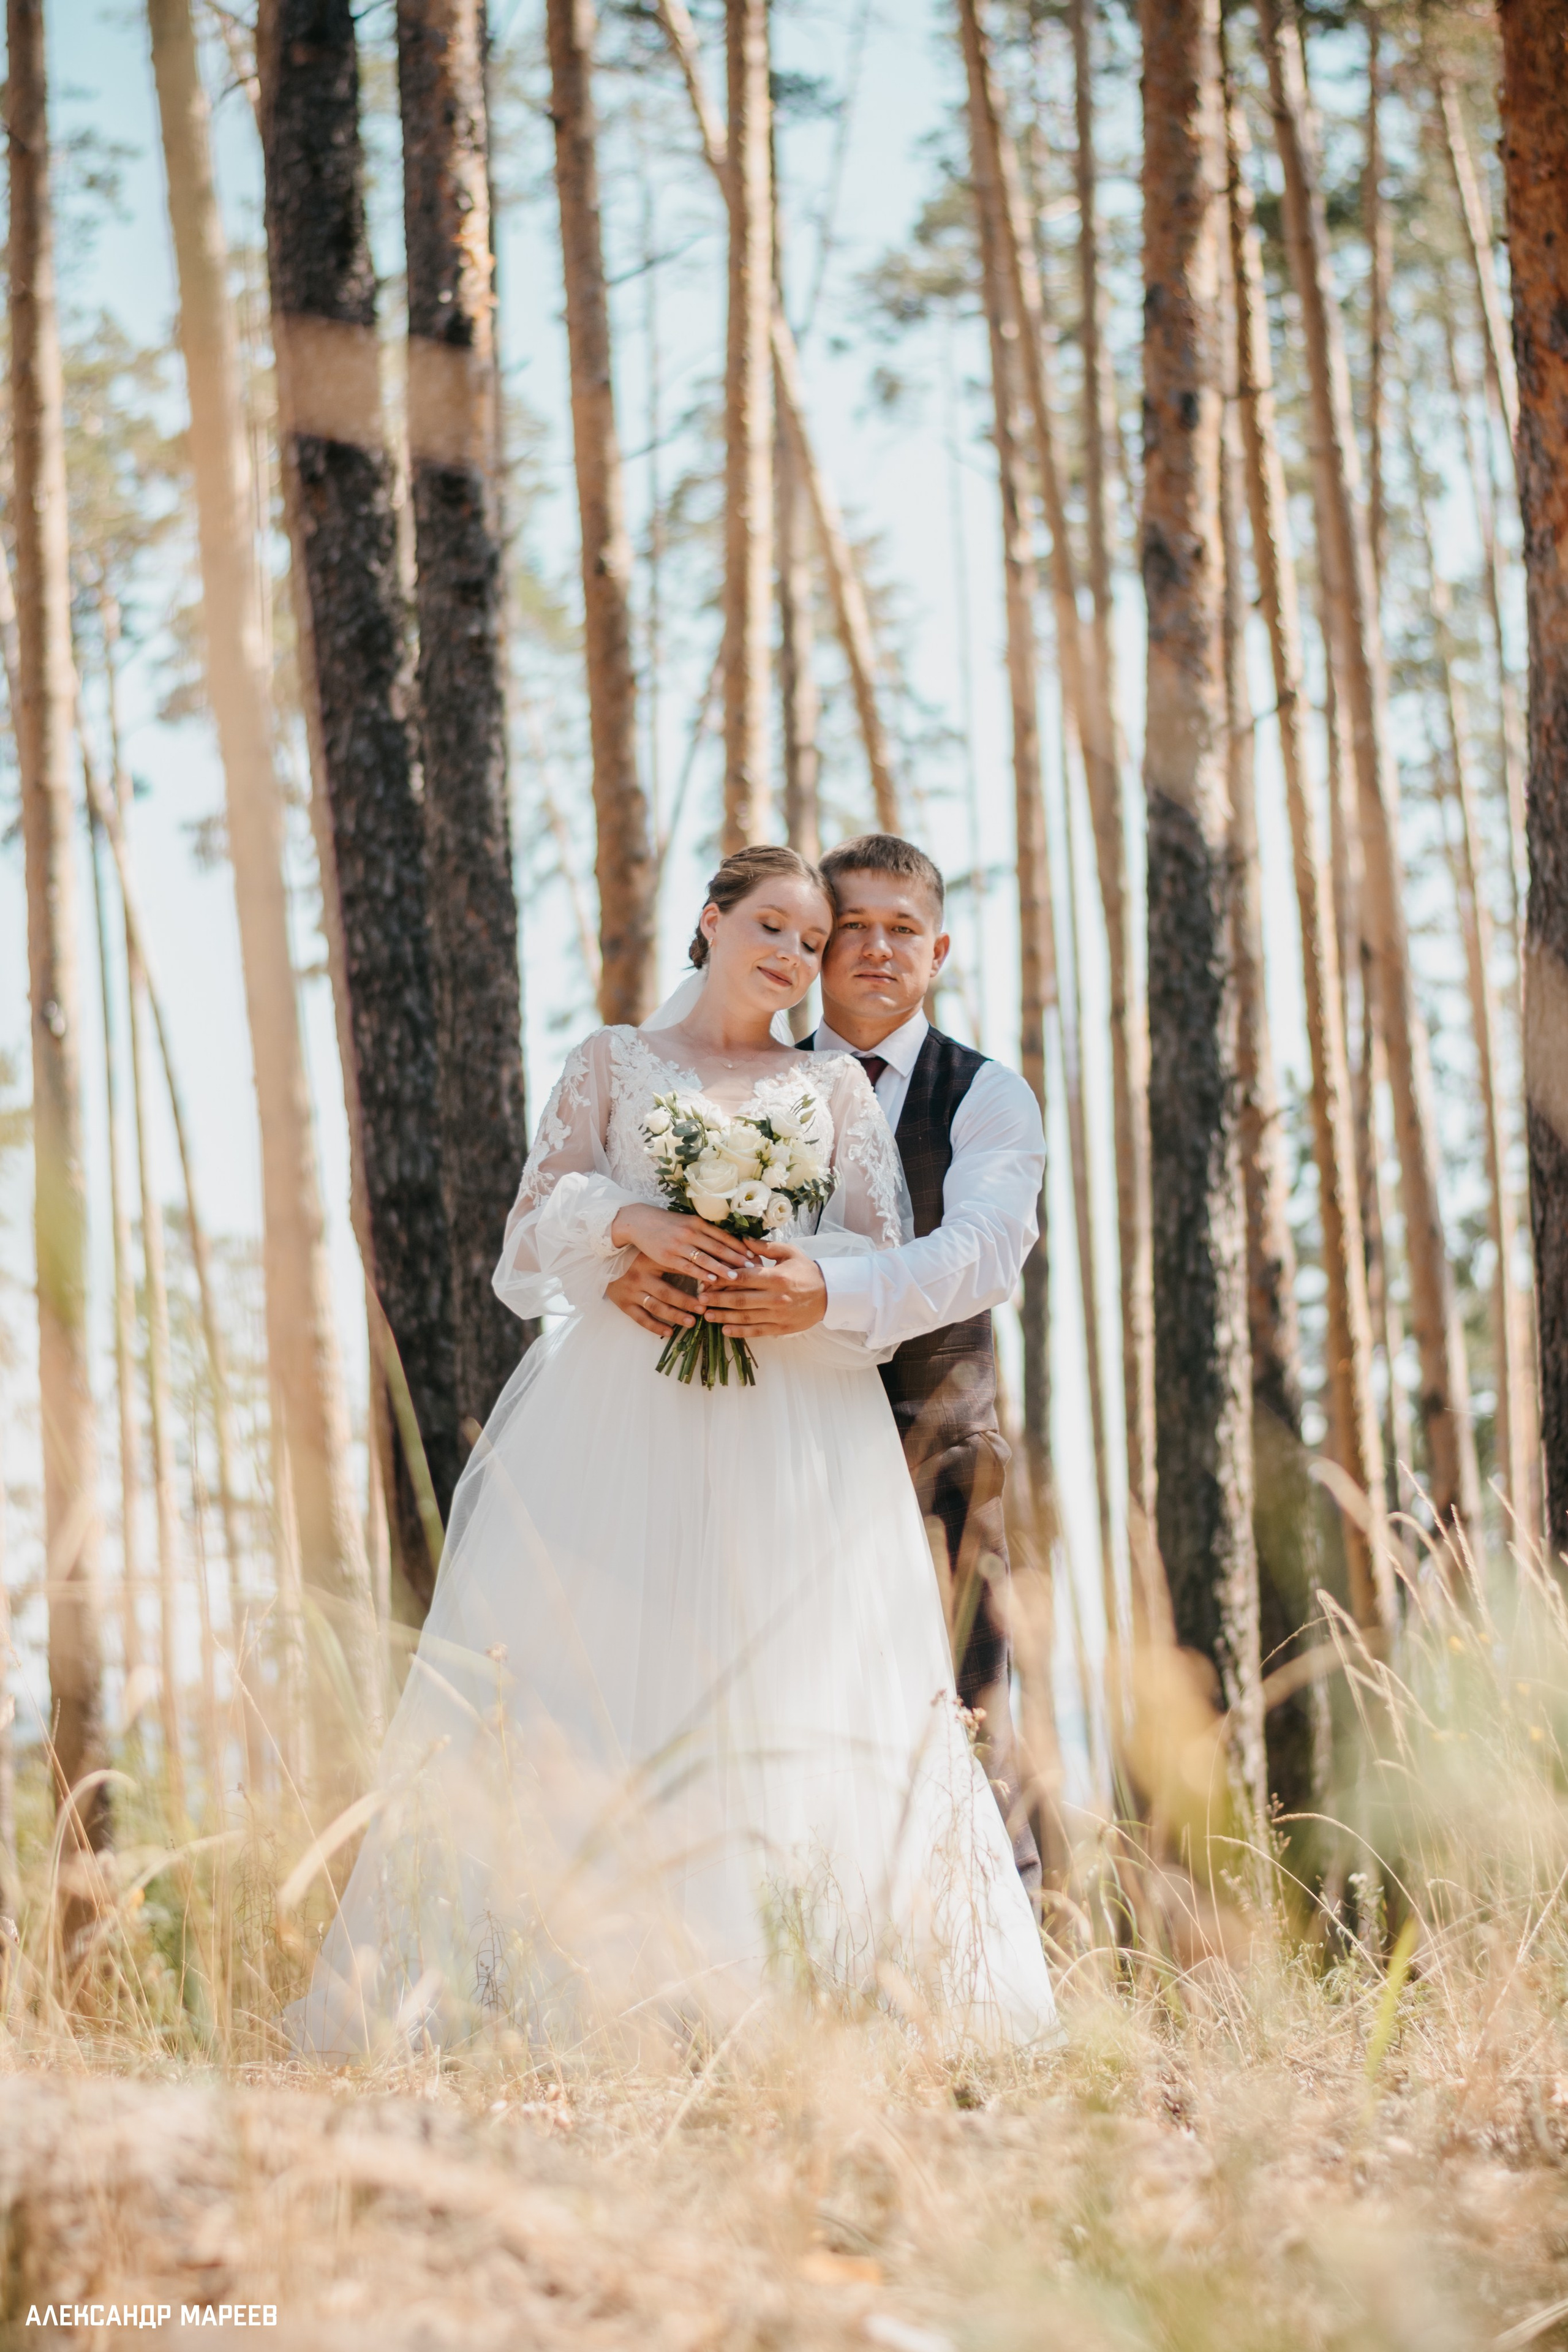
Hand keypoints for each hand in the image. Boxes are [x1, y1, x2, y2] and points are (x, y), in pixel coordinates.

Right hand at [605, 1252, 701, 1337]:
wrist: (601, 1262)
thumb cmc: (634, 1256)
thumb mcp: (653, 1252)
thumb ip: (675, 1258)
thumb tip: (705, 1265)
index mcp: (650, 1261)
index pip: (677, 1270)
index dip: (695, 1277)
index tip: (712, 1285)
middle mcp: (640, 1277)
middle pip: (667, 1292)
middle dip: (687, 1301)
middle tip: (704, 1308)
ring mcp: (631, 1292)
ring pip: (656, 1307)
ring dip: (675, 1315)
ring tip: (692, 1322)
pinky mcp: (623, 1304)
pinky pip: (641, 1318)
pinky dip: (655, 1327)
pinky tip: (670, 1332)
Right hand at [608, 1201, 761, 1284]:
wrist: (639, 1221)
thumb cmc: (667, 1224)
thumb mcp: (688, 1222)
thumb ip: (705, 1231)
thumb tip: (728, 1243)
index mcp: (698, 1222)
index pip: (724, 1236)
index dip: (741, 1247)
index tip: (756, 1256)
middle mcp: (691, 1232)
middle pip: (719, 1247)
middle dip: (738, 1259)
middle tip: (754, 1269)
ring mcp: (679, 1245)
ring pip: (706, 1258)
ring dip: (722, 1269)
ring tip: (737, 1278)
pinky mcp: (668, 1257)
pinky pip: (688, 1267)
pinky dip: (701, 1274)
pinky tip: (712, 1281)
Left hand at [703, 1242, 827, 1337]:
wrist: (829, 1294)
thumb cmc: (806, 1270)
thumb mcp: (789, 1252)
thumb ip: (765, 1247)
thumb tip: (741, 1239)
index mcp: (776, 1277)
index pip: (743, 1278)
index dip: (722, 1279)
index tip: (707, 1279)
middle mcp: (776, 1297)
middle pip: (740, 1300)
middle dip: (717, 1300)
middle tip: (699, 1299)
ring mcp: (778, 1315)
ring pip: (745, 1317)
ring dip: (723, 1317)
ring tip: (706, 1315)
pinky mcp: (781, 1328)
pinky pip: (756, 1331)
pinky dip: (739, 1332)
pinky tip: (725, 1330)